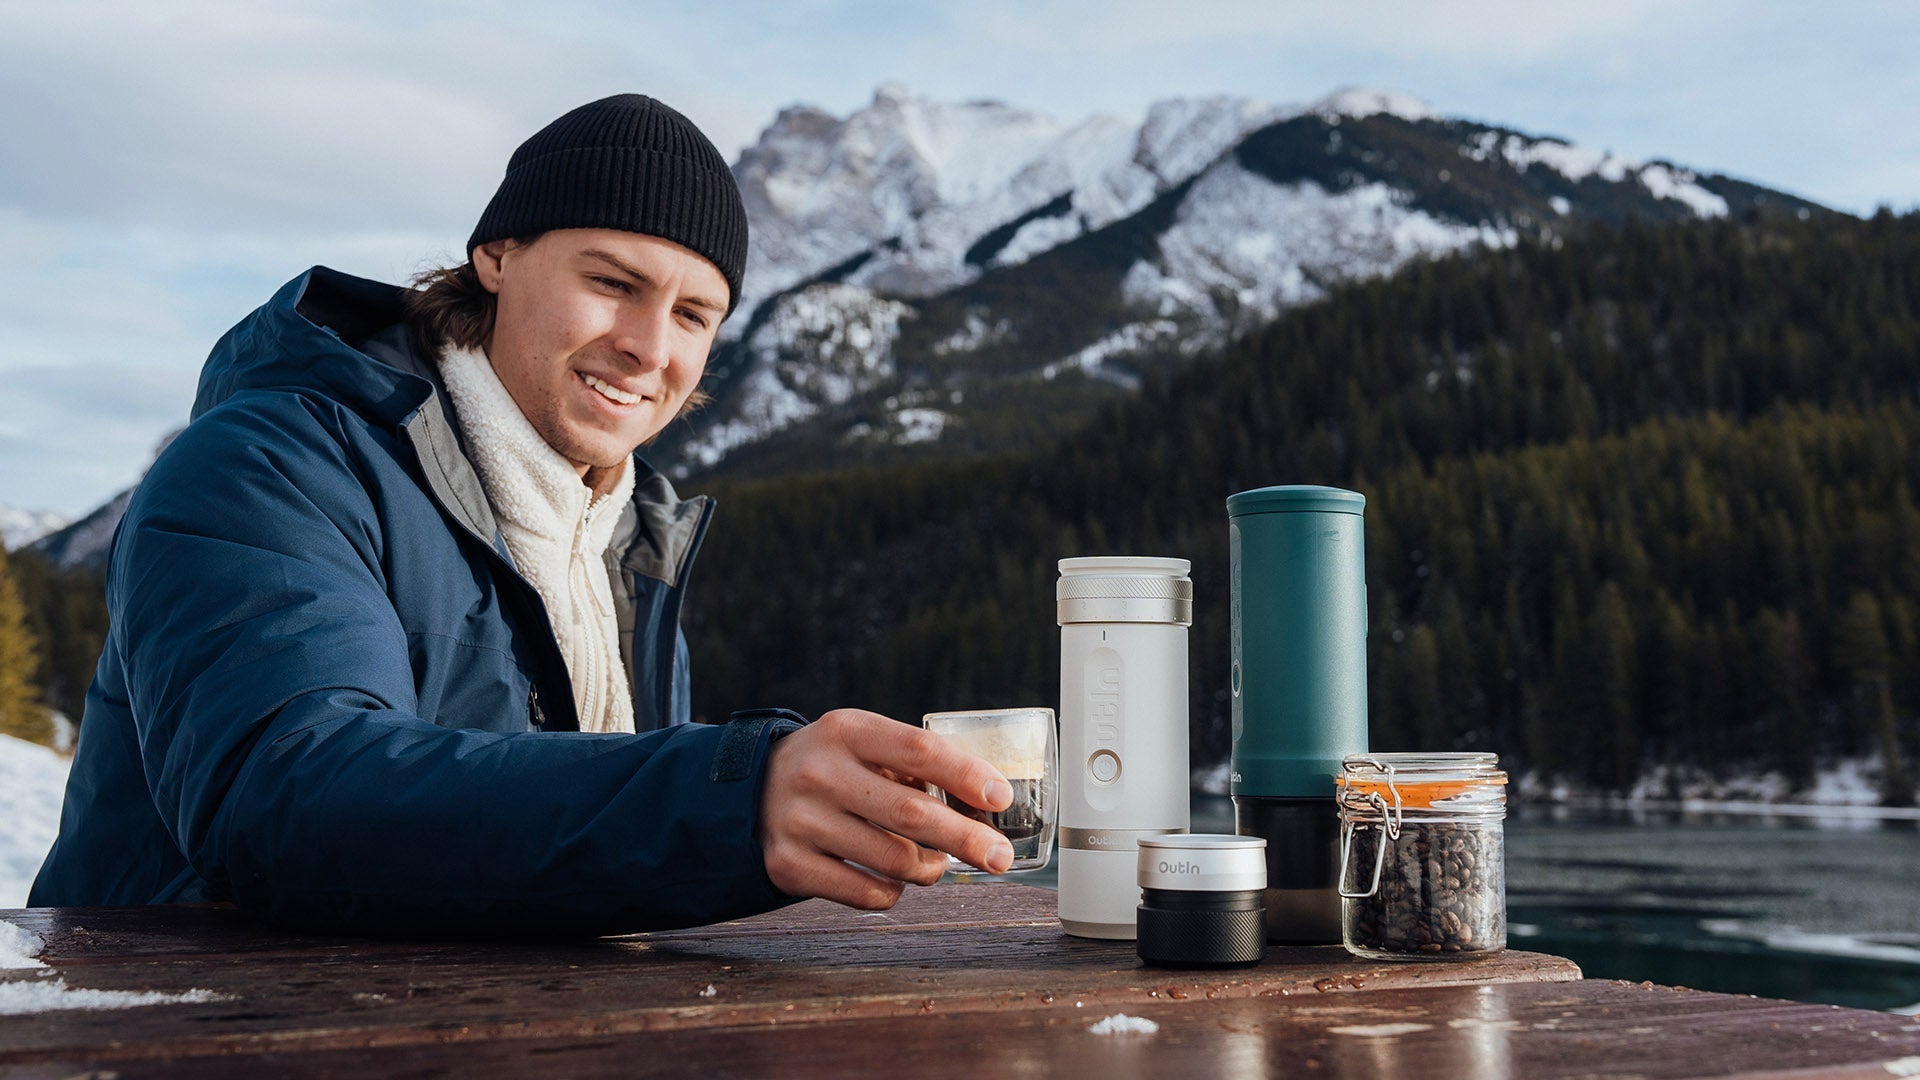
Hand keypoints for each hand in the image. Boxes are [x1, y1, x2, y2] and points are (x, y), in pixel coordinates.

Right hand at [757, 708, 1014, 909]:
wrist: (750, 794)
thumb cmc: (833, 768)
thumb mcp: (863, 743)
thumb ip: (916, 766)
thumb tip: (987, 805)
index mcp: (847, 731)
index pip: (920, 750)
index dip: (968, 776)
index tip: (1001, 798)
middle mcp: (820, 773)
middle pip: (913, 813)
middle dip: (968, 840)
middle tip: (1000, 857)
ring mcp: (802, 821)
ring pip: (895, 861)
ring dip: (930, 869)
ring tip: (935, 863)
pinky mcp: (790, 865)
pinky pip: (867, 893)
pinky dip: (893, 892)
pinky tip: (891, 878)